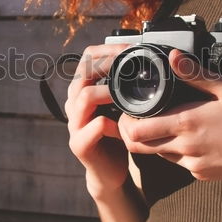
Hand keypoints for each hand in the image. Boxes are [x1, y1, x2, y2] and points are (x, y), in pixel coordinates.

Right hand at [64, 43, 131, 196]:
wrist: (109, 172)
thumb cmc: (117, 134)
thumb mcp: (121, 106)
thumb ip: (124, 86)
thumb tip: (148, 60)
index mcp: (82, 90)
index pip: (86, 58)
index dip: (107, 50)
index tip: (131, 49)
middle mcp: (73, 103)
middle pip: (82, 74)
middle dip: (108, 66)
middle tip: (132, 65)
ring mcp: (74, 124)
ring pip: (84, 97)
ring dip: (109, 92)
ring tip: (127, 94)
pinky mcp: (80, 145)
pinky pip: (94, 126)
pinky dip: (112, 123)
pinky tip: (124, 126)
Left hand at [118, 49, 221, 181]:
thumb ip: (195, 73)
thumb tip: (172, 57)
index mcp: (187, 123)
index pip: (136, 131)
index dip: (127, 120)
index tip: (132, 108)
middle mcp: (185, 149)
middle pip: (140, 147)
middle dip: (135, 132)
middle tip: (142, 116)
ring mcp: (194, 165)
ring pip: (160, 155)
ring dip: (158, 140)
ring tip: (172, 122)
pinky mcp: (204, 175)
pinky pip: (181, 164)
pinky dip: (180, 151)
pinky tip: (196, 136)